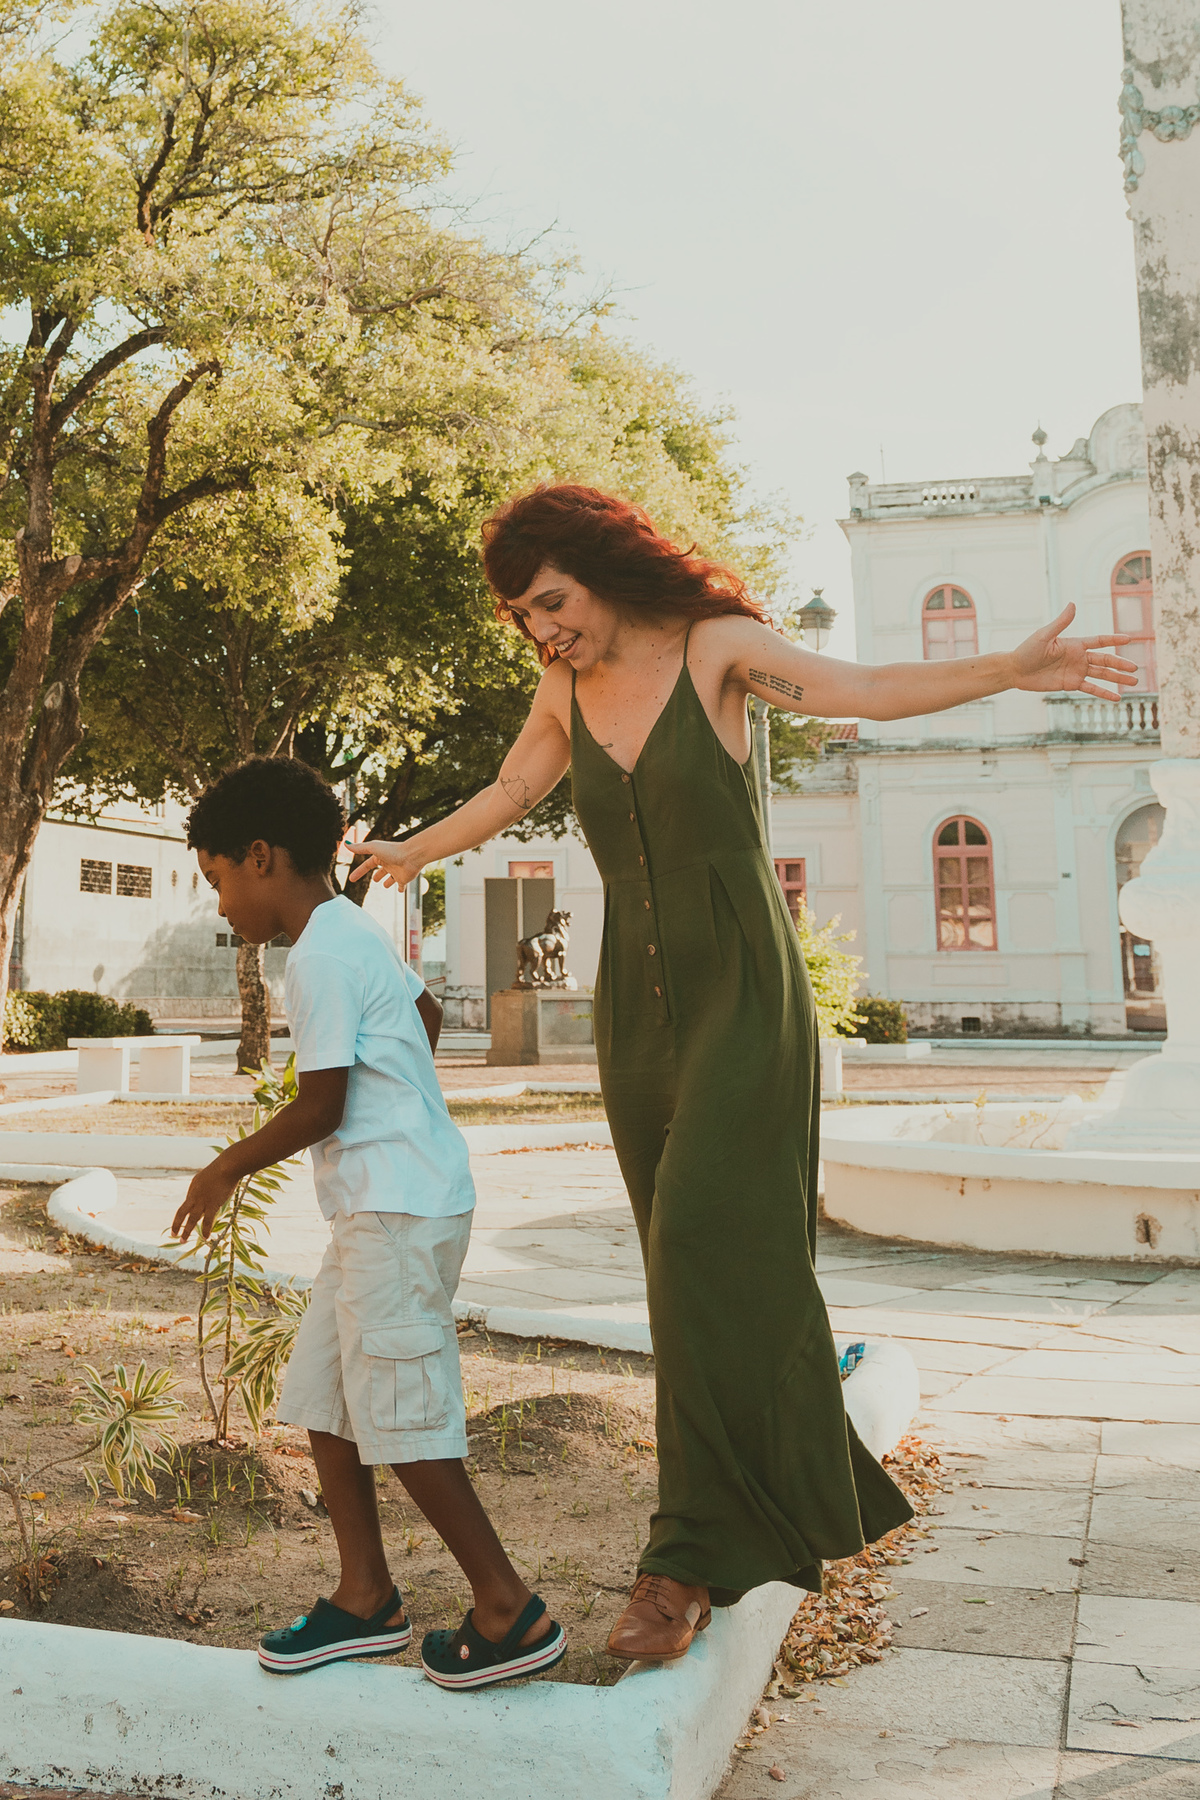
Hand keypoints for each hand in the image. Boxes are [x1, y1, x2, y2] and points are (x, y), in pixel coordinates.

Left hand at [172, 1161, 237, 1242]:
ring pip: (191, 1219)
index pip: (188, 1203)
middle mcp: (194, 1196)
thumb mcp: (210, 1175)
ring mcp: (202, 1201)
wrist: (227, 1167)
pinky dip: (206, 1230)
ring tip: (183, 1241)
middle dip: (176, 1225)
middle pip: (182, 1213)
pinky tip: (205, 1238)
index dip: (188, 1212)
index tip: (186, 1220)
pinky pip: (207, 1221)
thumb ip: (207, 1185)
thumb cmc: (223, 1168)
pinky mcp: (212, 1205)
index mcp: (193, 1187)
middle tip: (173, 1235)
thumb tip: (210, 1190)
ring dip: (186, 1231)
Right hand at [346, 836, 423, 889]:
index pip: (367, 865)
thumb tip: (346, 843)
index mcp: (380, 857)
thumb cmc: (393, 850)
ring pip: (391, 878)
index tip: (351, 879)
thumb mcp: (373, 848)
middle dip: (377, 875)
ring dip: (388, 881)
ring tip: (384, 885)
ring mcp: (397, 872)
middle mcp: (389, 864)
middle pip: (381, 871)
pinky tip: (400, 891)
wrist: (412, 856)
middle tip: (374, 880)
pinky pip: (402, 885)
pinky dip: (401, 888)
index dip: (359, 872)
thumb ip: (360, 848)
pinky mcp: (404, 879)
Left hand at [1011, 603, 1148, 698]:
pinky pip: (1091, 688)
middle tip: (1136, 667)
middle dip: (1120, 664)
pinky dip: (1104, 693)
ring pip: (1102, 674)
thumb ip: (1061, 622)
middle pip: (1105, 659)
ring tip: (1134, 681)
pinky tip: (1117, 697)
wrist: (1015, 670)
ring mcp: (1076, 671)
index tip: (1129, 639)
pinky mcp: (1070, 684)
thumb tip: (1073, 604)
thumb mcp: (1044, 636)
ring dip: (1117, 678)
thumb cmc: (1027, 650)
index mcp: (1075, 643)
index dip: (1114, 640)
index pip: (1099, 641)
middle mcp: (1079, 657)